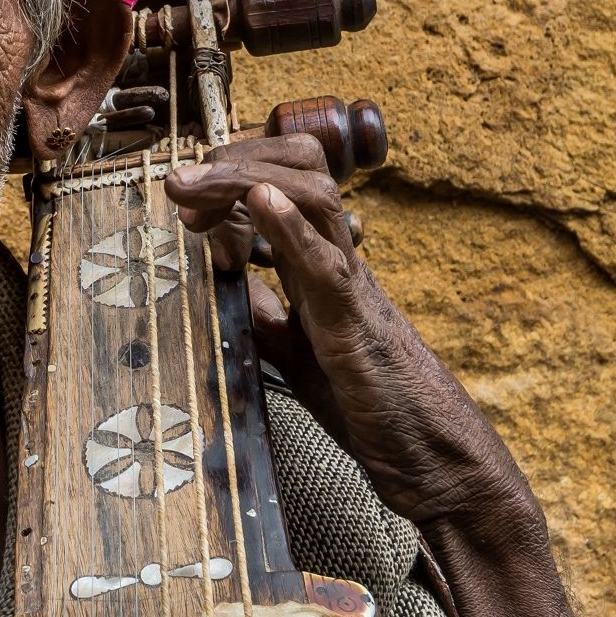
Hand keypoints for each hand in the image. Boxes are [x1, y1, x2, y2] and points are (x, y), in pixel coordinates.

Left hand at [164, 132, 523, 526]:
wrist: (434, 458)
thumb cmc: (372, 404)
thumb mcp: (296, 351)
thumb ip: (265, 312)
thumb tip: (225, 282)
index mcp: (320, 264)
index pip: (282, 180)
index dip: (232, 172)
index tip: (185, 195)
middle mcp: (339, 262)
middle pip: (300, 169)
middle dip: (235, 158)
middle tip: (181, 182)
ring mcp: (352, 288)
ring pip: (313, 199)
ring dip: (246, 181)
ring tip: (199, 183)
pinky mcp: (357, 327)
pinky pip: (328, 266)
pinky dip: (292, 231)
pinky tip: (262, 201)